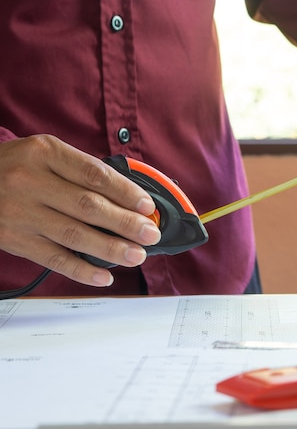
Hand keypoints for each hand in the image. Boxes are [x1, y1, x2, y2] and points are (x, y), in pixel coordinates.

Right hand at [0, 135, 160, 285]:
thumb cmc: (16, 167)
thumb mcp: (46, 153)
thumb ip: (82, 171)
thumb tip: (129, 198)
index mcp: (45, 153)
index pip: (94, 174)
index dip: (125, 192)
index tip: (147, 206)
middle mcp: (30, 181)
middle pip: (89, 206)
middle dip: (126, 223)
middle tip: (150, 234)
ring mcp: (21, 212)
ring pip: (75, 235)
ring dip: (112, 248)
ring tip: (137, 255)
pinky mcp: (15, 239)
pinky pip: (54, 259)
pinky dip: (82, 270)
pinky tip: (104, 276)